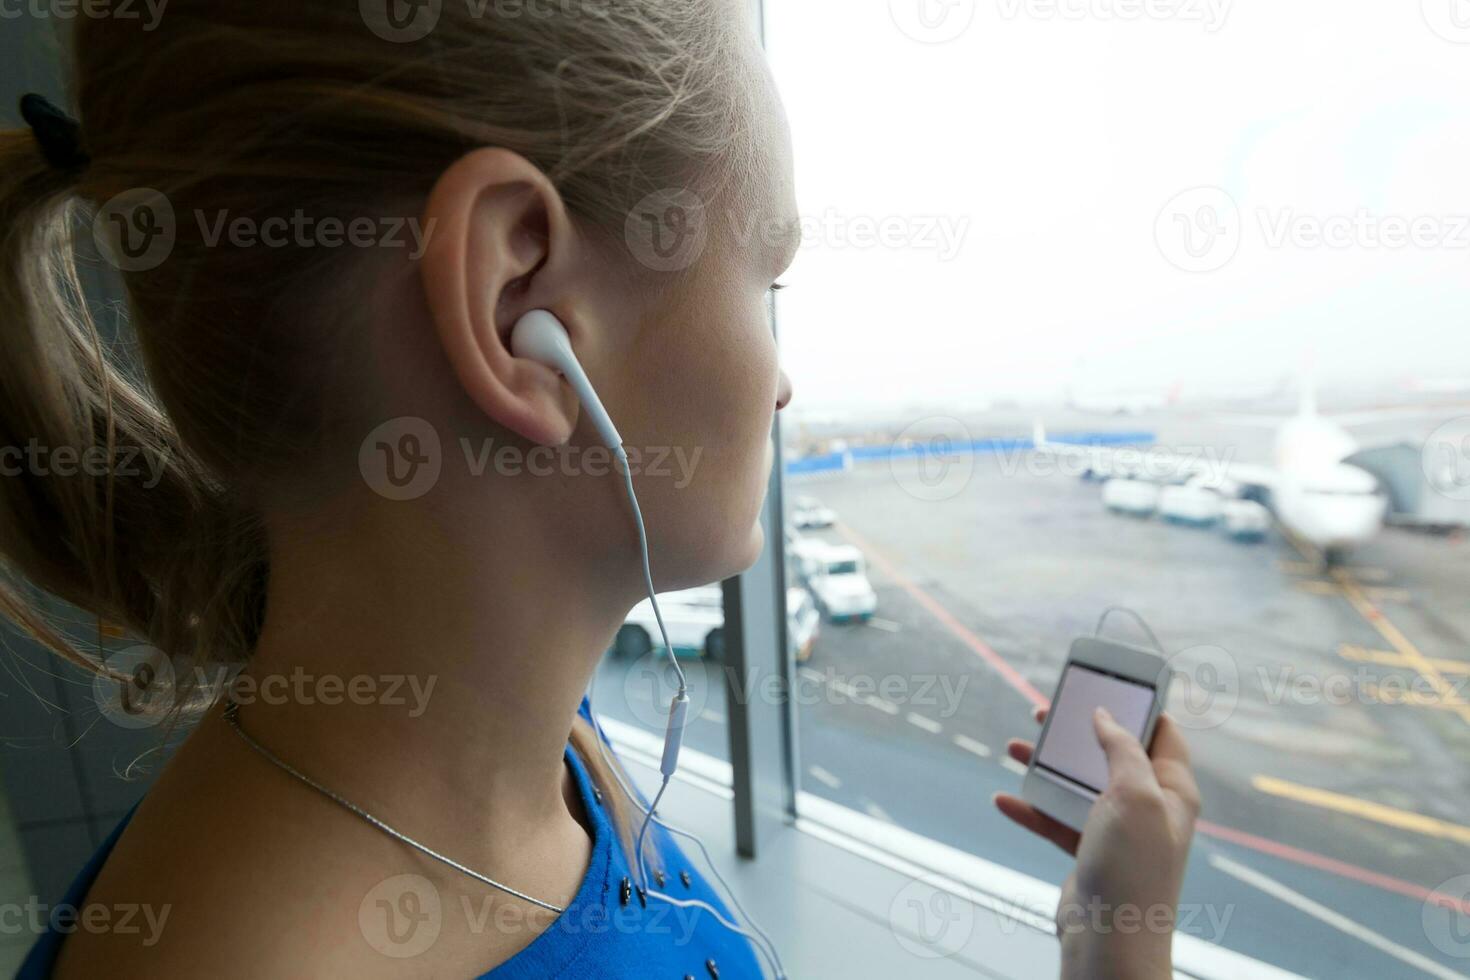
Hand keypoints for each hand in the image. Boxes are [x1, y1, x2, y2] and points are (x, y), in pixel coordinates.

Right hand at [994, 706, 1200, 979]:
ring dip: (1045, 766)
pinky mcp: (1088, 852)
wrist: (1110, 938)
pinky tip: (1005, 799)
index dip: (1136, 706)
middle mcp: (1148, 807)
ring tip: (1014, 746)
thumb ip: (1122, 749)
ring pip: (1077, 784)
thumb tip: (1107, 717)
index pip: (1162, 733)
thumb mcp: (1135, 794)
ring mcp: (1117, 831)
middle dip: (1076, 731)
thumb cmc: (1133, 867)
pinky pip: (1055, 820)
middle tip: (1047, 710)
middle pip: (1110, 754)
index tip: (1105, 683)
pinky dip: (1030, 807)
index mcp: (1172, 789)